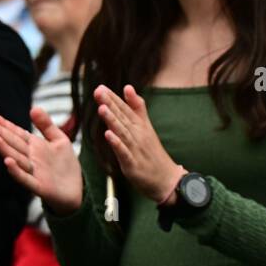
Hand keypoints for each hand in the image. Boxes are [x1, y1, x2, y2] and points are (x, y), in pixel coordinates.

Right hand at [0, 107, 83, 214]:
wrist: (77, 190)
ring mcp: (33, 172)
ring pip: (17, 159)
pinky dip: (17, 171)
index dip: (5, 125)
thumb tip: (34, 107)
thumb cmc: (65, 165)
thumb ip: (46, 125)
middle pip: (13, 144)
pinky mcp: (39, 186)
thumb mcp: (59, 140)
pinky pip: (26, 179)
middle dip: (0, 133)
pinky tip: (8, 162)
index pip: (17, 133)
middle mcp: (30, 159)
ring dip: (5, 150)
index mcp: (34, 147)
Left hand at [93, 84, 182, 202]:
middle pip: (123, 118)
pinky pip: (124, 152)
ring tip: (102, 108)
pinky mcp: (133, 163)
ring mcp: (136, 149)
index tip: (101, 87)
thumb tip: (128, 87)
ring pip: (123, 132)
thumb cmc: (153, 153)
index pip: (126, 109)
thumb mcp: (146, 127)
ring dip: (113, 120)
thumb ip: (137, 107)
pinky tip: (108, 135)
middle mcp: (139, 135)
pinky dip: (117, 143)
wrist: (167, 178)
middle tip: (99, 92)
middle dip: (111, 104)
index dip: (113, 99)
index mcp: (140, 126)